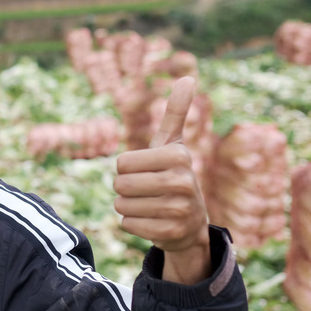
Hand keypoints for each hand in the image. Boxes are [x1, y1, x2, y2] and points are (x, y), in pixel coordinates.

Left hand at [113, 76, 211, 283]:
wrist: (190, 224)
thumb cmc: (173, 176)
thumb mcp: (174, 145)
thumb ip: (176, 112)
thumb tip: (188, 77)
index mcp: (178, 156)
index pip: (122, 163)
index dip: (126, 168)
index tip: (146, 171)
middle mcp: (183, 182)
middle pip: (120, 184)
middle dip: (124, 188)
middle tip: (145, 191)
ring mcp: (179, 210)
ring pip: (121, 205)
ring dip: (128, 206)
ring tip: (150, 205)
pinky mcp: (171, 233)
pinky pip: (127, 224)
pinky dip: (133, 223)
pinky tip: (151, 221)